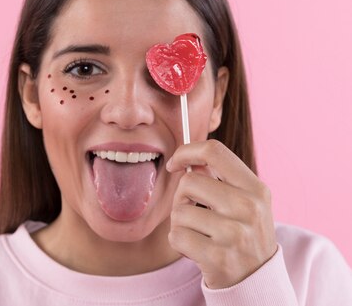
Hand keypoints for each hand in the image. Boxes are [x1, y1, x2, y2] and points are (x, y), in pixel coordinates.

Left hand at [166, 139, 277, 288]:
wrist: (257, 281)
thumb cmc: (242, 234)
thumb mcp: (245, 203)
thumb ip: (220, 179)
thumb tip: (186, 160)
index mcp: (256, 188)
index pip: (214, 151)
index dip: (186, 152)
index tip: (175, 164)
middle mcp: (249, 208)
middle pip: (189, 182)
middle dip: (181, 197)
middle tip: (192, 212)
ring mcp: (234, 234)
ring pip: (179, 212)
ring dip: (180, 224)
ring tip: (199, 234)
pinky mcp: (218, 257)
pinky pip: (176, 236)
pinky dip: (179, 243)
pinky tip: (196, 250)